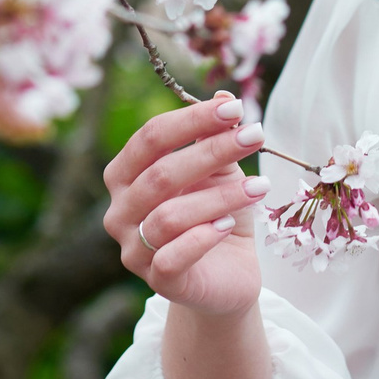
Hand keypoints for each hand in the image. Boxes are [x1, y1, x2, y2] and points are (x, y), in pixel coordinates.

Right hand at [102, 89, 268, 318]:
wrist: (229, 273)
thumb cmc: (217, 213)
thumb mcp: (221, 171)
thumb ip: (215, 137)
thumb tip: (223, 96)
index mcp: (125, 176)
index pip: (150, 138)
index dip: (191, 120)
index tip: (235, 109)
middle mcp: (120, 212)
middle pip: (159, 174)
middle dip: (211, 151)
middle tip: (255, 136)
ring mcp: (133, 250)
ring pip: (168, 217)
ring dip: (219, 197)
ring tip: (259, 186)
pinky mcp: (157, 282)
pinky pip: (171, 258)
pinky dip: (202, 238)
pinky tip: (229, 225)